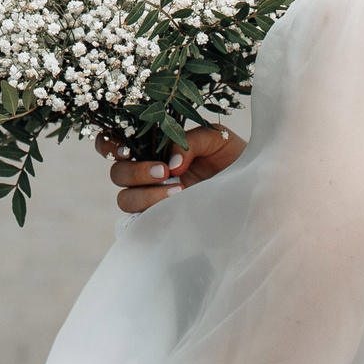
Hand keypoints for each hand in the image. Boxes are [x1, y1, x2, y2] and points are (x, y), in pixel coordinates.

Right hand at [97, 124, 245, 213]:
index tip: (128, 150)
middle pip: (116, 173)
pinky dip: (150, 219)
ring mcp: (152, 199)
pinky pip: (141, 225)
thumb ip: (191, 141)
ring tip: (179, 192)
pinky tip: (172, 213)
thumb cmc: (233, 156)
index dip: (109, 146)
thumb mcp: (217, 138)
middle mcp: (146, 173)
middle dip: (135, 172)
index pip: (112, 145)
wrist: (254, 184)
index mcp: (152, 147)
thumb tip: (171, 162)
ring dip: (146, 196)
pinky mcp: (162, 220)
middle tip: (165, 172)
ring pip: (125, 199)